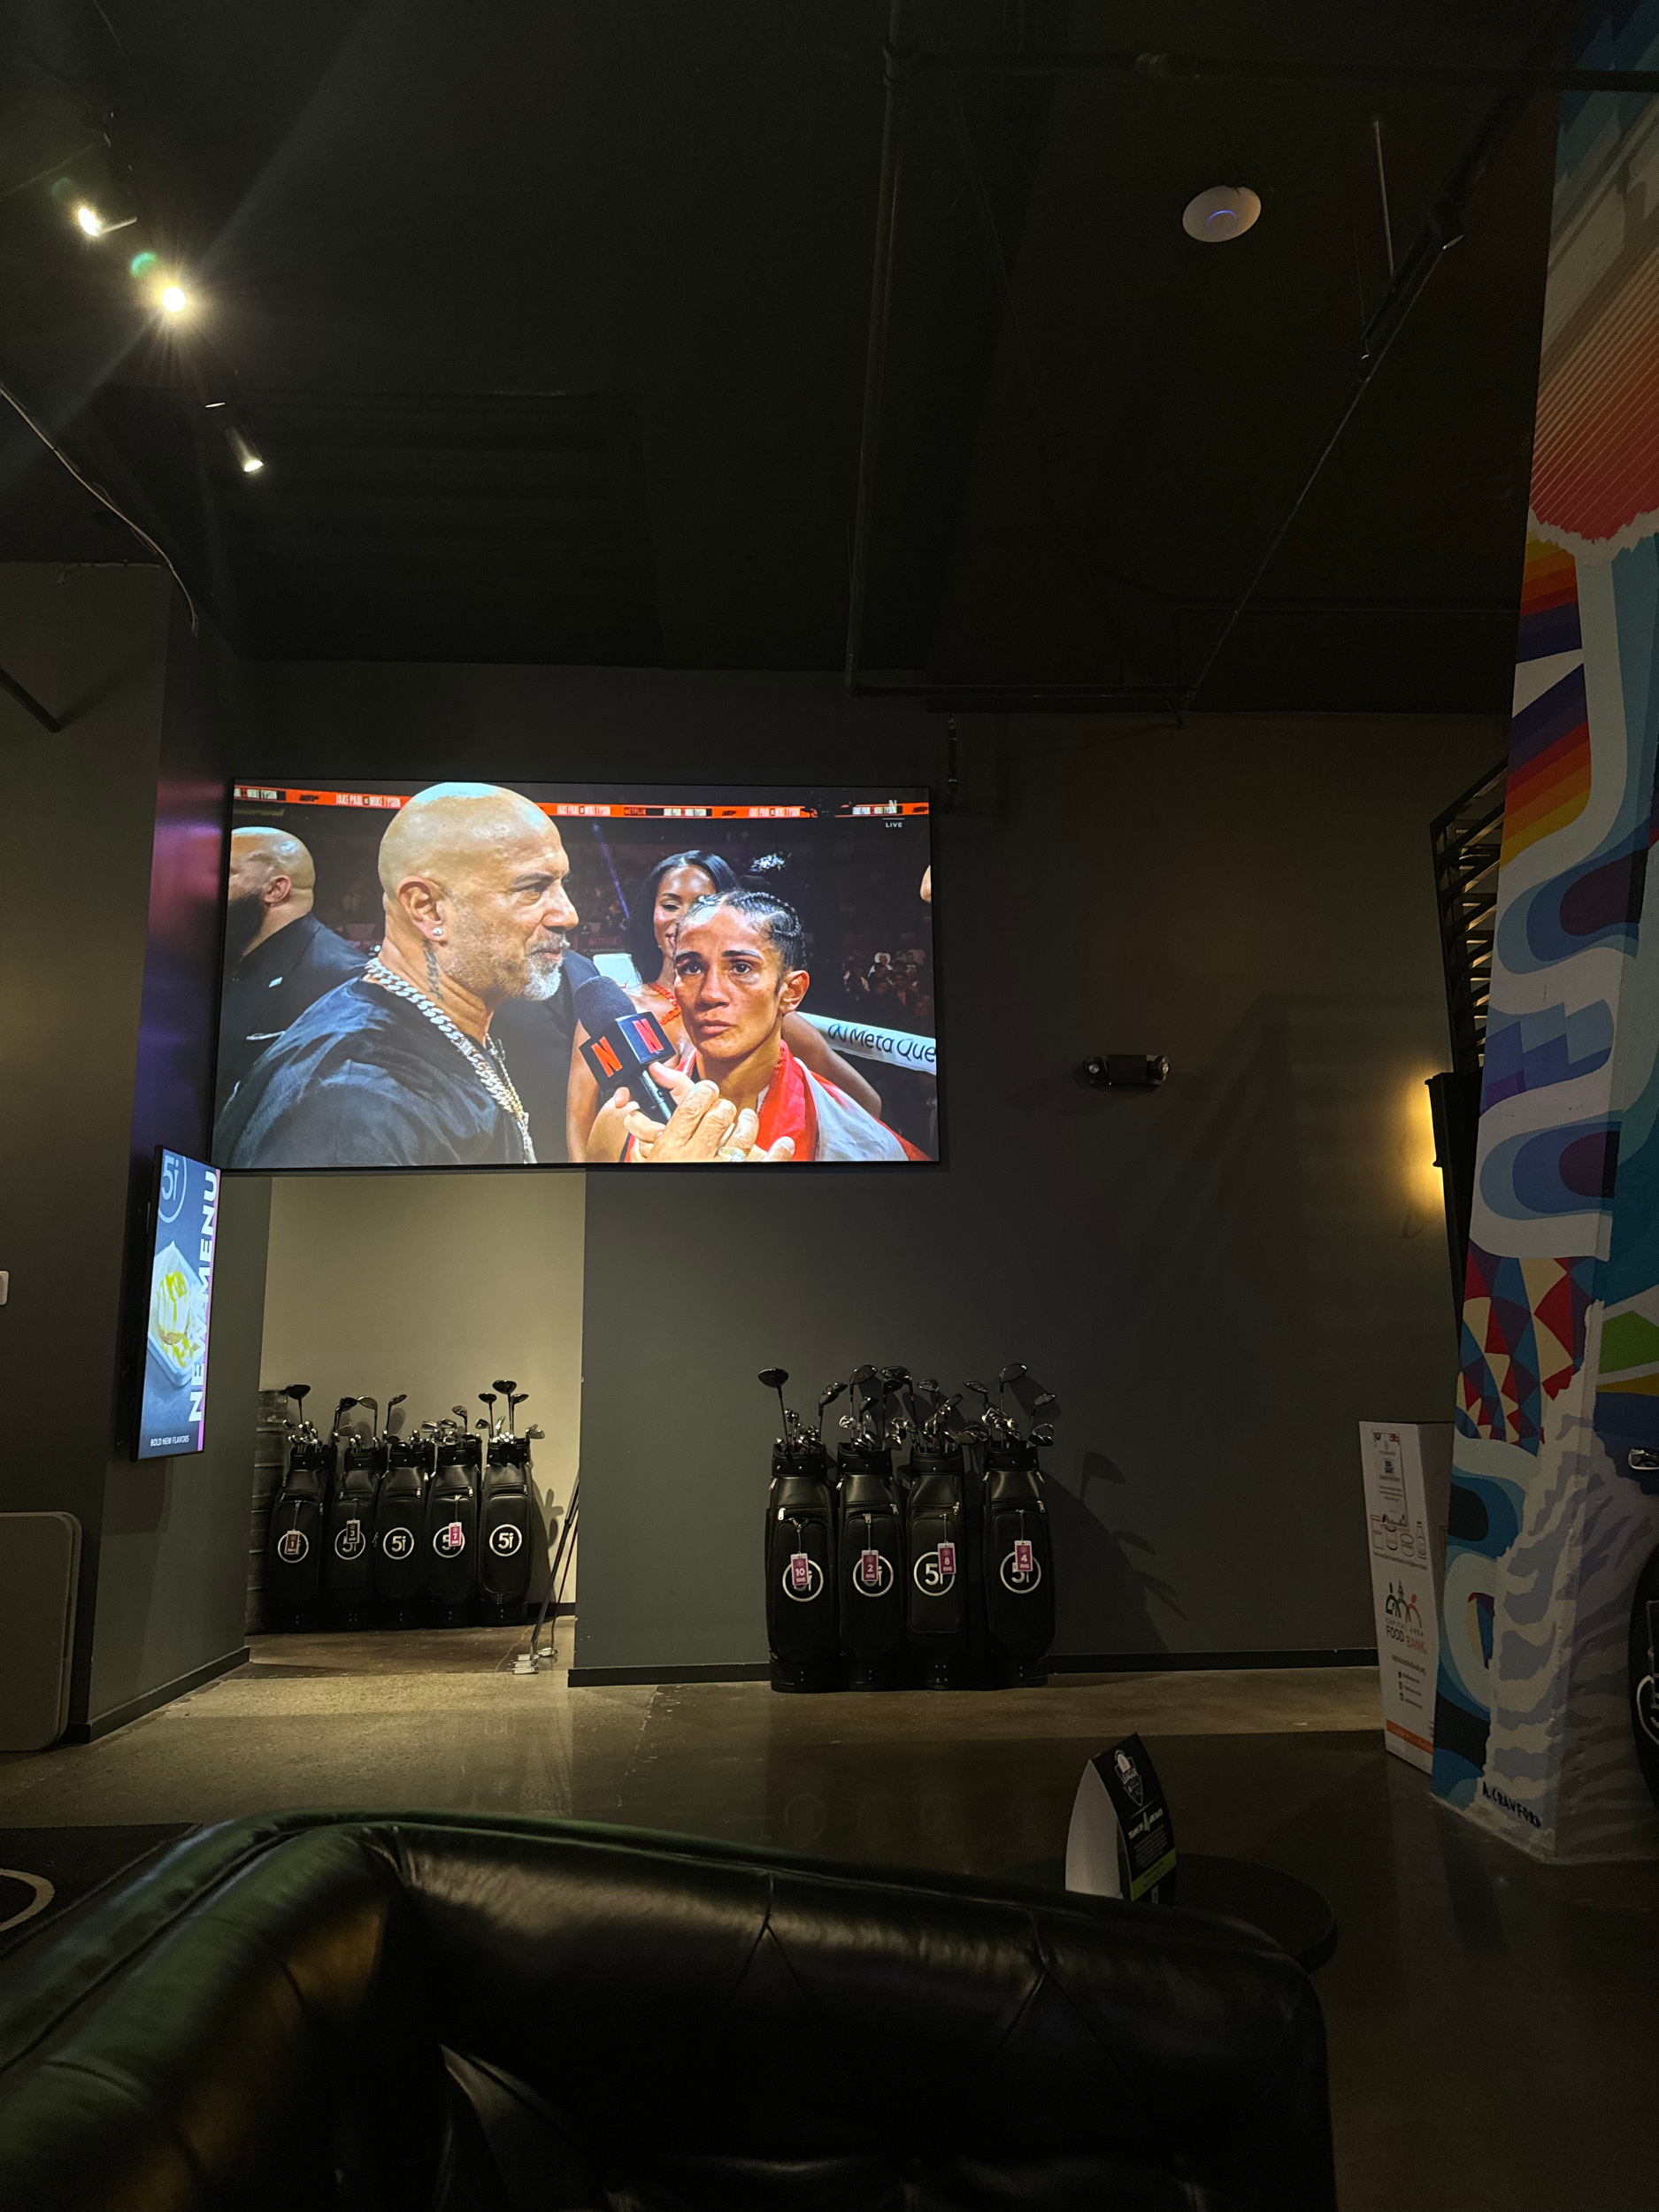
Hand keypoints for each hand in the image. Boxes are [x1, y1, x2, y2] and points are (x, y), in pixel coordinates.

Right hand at [623, 1065, 793, 1162]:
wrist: (676, 1219)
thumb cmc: (667, 1173)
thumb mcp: (653, 1150)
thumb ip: (659, 1113)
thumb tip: (659, 1069)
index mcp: (671, 1146)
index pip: (691, 1106)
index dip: (703, 1091)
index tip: (708, 1089)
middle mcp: (695, 1156)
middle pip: (719, 1116)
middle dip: (725, 1107)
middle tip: (726, 1109)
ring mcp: (719, 1167)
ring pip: (742, 1134)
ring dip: (747, 1122)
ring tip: (746, 1121)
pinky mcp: (738, 1176)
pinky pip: (763, 1162)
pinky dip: (779, 1152)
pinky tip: (784, 1144)